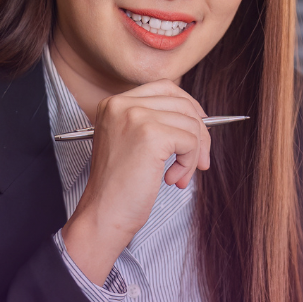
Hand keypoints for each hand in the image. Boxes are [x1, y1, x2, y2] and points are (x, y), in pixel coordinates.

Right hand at [60, 80, 210, 284]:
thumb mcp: (131, 143)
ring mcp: (136, 117)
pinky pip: (190, 141)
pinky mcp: (151, 135)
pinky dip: (189, 163)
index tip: (198, 129)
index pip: (165, 87)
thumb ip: (155, 123)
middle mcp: (122, 104)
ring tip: (178, 176)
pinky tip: (172, 179)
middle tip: (199, 161)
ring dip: (193, 154)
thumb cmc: (118, 187)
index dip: (188, 106)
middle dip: (199, 133)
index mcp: (114, 104)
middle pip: (182, 103)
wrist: (103, 214)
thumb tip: (199, 117)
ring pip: (190, 124)